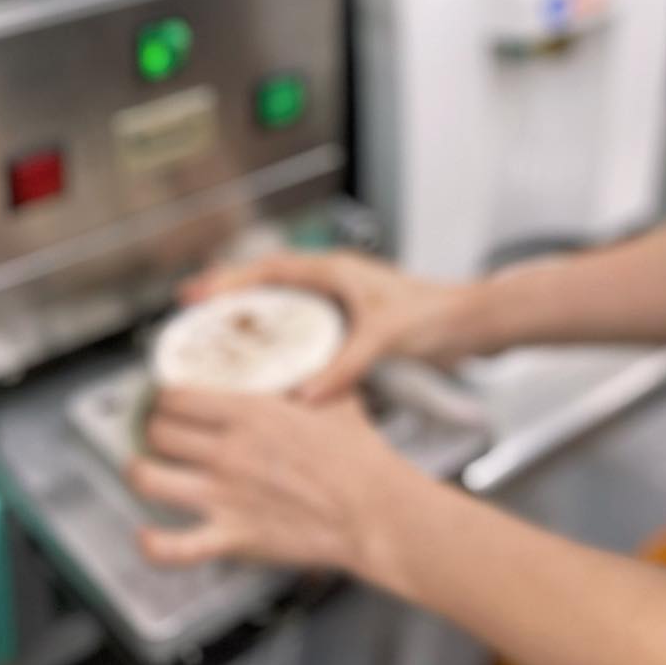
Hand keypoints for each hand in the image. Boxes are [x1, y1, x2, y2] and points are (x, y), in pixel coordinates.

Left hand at [127, 385, 418, 574]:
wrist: (373, 508)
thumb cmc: (359, 455)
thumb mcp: (336, 393)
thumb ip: (312, 371)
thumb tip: (310, 353)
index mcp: (250, 412)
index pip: (178, 395)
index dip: (164, 393)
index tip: (166, 393)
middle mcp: (228, 451)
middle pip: (159, 431)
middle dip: (152, 426)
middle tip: (156, 426)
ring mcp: (225, 496)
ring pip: (150, 480)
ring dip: (139, 471)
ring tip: (141, 466)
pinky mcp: (232, 537)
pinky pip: (174, 547)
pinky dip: (152, 544)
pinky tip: (146, 536)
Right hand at [177, 249, 478, 399]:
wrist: (472, 325)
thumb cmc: (437, 315)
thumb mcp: (386, 337)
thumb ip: (347, 364)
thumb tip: (307, 395)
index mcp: (337, 271)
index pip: (271, 269)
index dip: (230, 281)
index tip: (196, 294)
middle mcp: (336, 282)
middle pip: (270, 288)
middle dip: (231, 303)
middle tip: (193, 324)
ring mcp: (343, 304)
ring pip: (286, 311)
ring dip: (254, 327)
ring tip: (217, 351)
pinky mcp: (353, 326)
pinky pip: (305, 332)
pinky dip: (283, 348)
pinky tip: (269, 373)